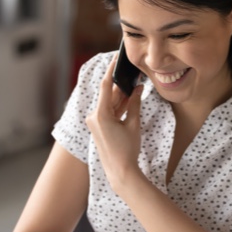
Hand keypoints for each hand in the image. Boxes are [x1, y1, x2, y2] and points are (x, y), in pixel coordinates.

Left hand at [85, 54, 143, 192]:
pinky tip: (128, 98)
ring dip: (120, 96)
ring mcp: (94, 122)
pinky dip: (117, 105)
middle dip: (120, 85)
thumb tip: (137, 88)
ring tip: (133, 86)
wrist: (120, 171)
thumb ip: (134, 104)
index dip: (111, 71)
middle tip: (132, 74)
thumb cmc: (127, 150)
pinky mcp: (98, 126)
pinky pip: (108, 111)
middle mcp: (93, 116)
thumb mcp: (133, 124)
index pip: (105, 86)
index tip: (116, 59)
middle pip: (108, 94)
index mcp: (100, 115)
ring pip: (108, 103)